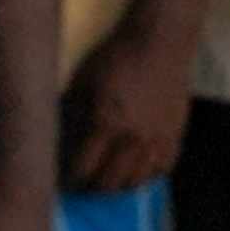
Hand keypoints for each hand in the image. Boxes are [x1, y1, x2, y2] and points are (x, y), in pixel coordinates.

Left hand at [64, 21, 194, 193]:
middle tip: (81, 187)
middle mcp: (132, 137)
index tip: (61, 182)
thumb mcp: (81, 82)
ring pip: (136, 181)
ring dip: (117, 187)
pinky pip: (161, 169)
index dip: (69, 180)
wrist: (160, 41)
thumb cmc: (114, 57)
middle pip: (109, 183)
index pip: (83, 169)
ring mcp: (157, 139)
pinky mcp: (175, 134)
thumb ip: (69, 114)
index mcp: (105, 123)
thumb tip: (53, 139)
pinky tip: (134, 172)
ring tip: (106, 182)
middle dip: (91, 190)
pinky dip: (145, 176)